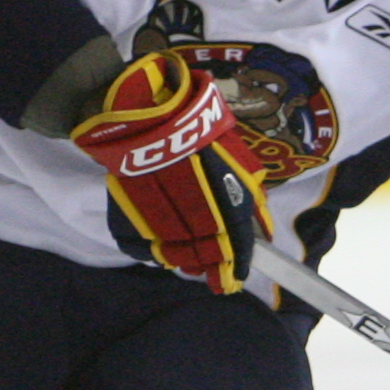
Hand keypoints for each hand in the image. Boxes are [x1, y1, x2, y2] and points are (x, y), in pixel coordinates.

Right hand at [68, 50, 271, 294]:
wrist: (146, 112)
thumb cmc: (198, 131)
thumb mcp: (235, 159)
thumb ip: (250, 198)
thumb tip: (264, 230)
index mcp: (222, 196)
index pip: (235, 243)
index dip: (237, 263)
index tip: (236, 276)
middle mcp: (190, 210)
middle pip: (202, 253)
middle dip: (209, 265)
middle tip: (212, 272)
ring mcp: (156, 215)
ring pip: (171, 254)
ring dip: (182, 260)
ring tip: (189, 260)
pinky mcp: (125, 213)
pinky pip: (137, 246)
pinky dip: (149, 251)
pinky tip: (160, 247)